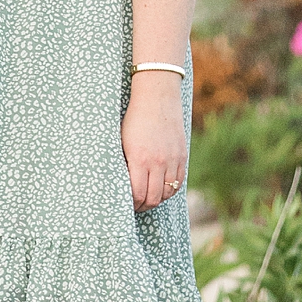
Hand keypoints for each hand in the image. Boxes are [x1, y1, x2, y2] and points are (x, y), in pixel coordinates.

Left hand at [122, 69, 187, 210]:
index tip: (125, 204)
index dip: (131, 203)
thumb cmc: (134, 117)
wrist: (157, 96)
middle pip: (153, 198)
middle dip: (143, 205)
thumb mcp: (123, 140)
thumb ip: (124, 163)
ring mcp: (172, 160)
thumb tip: (119, 184)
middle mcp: (158, 162)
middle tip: (135, 205)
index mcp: (139, 158)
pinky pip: (178, 182)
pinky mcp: (182, 156)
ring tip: (148, 197)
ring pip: (167, 193)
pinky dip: (169, 189)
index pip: (137, 194)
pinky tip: (160, 187)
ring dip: (157, 199)